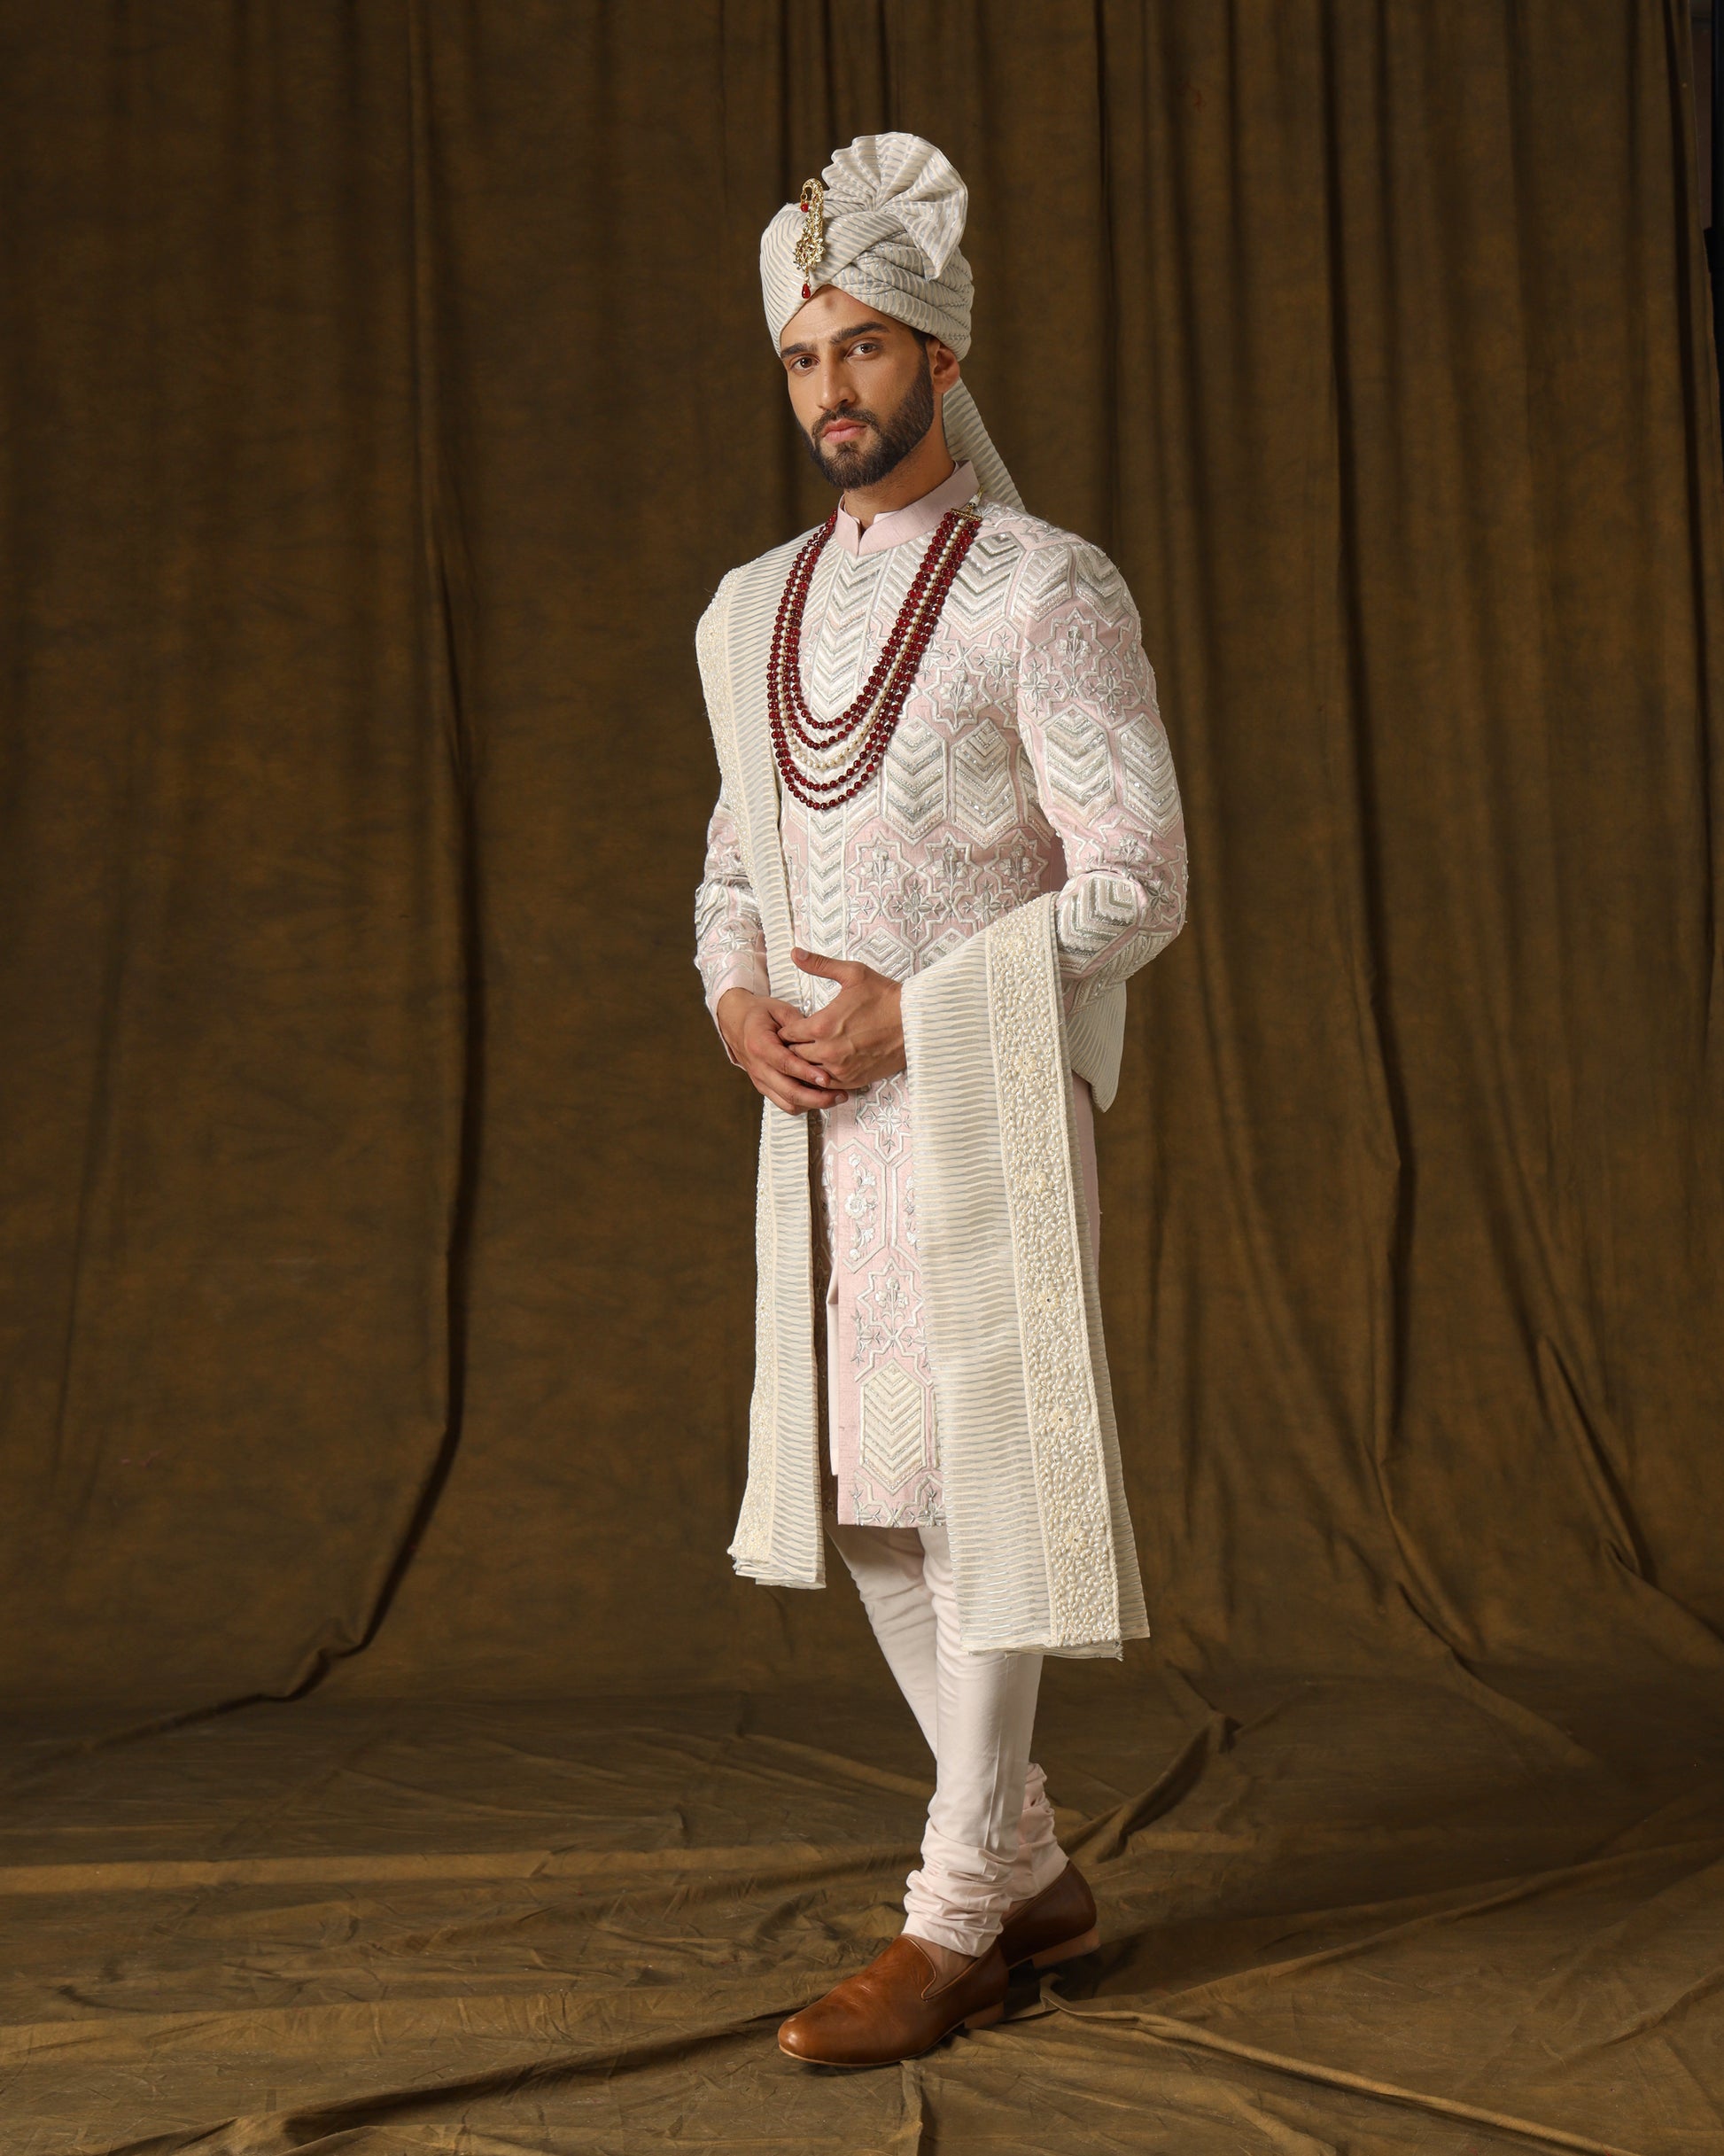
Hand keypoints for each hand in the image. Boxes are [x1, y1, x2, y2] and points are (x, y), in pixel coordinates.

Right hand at [716, 988, 848, 1114]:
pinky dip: (804, 1104)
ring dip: (813, 1104)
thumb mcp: (779, 1009)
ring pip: (788, 1103)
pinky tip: (820, 1097)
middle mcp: (758, 1067)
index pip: (785, 1064)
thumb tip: (820, 1036)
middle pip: (788, 1091)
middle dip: (817, 1098)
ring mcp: (761, 1080)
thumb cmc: (757, 1015)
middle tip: (839, 1094)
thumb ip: (799, 1024)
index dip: (807, 1074)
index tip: (827, 1078)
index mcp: (759, 1045)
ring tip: (835, 1098)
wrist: (735, 1022)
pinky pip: (785, 1104)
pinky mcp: (765, 1088)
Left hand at [778, 949, 905, 1089]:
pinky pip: (827, 1084)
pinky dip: (824, 1075)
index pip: (788, 1034)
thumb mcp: (852, 974)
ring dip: (808, 1063)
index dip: (788, 1029)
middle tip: (800, 1040)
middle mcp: (827, 1051)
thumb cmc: (885, 996)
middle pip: (794, 1055)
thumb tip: (795, 952)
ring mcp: (841, 1069)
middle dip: (794, 1047)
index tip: (793, 1025)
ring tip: (813, 1052)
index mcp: (822, 1025)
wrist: (915, 1021)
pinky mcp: (854, 1080)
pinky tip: (828, 1064)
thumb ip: (819, 965)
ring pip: (809, 1072)